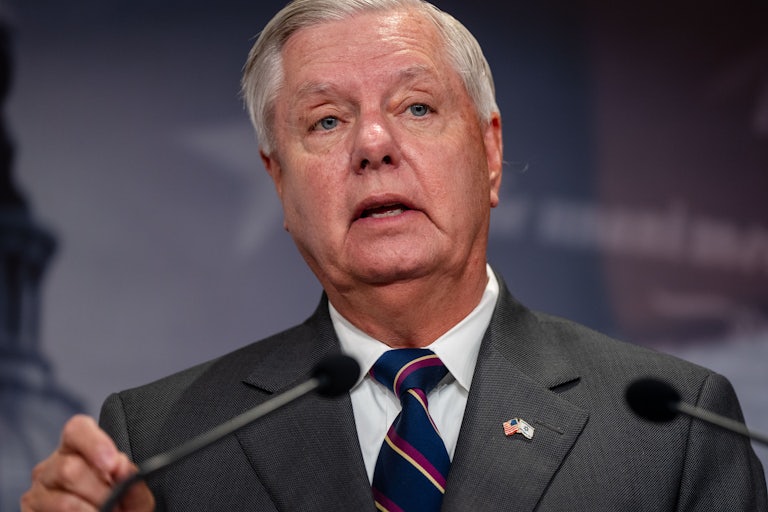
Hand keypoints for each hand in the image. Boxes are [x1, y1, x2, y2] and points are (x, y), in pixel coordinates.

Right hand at [21, 414, 154, 510]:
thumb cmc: (117, 507)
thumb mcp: (133, 496)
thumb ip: (133, 482)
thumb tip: (123, 468)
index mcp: (77, 450)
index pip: (77, 429)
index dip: (94, 443)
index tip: (114, 465)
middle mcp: (52, 466)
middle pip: (70, 469)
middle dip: (99, 492)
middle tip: (116, 505)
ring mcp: (37, 492)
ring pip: (63, 501)